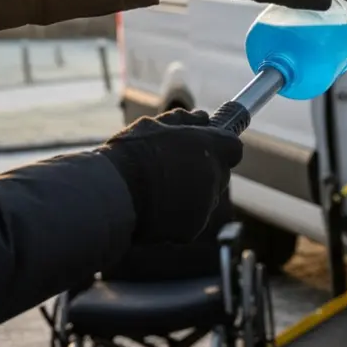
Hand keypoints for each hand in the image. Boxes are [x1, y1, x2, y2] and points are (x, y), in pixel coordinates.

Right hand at [97, 110, 243, 244]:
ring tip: (157, 191)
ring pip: (205, 199)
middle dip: (202, 172)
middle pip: (219, 174)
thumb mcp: (153, 127)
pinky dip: (178, 217)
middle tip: (172, 170)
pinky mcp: (195, 228)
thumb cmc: (130, 154)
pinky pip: (191, 220)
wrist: (114, 192)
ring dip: (190, 195)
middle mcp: (215, 176)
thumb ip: (183, 121)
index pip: (233, 148)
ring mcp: (207, 204)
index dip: (219, 148)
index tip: (206, 149)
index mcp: (211, 148)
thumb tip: (203, 117)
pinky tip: (155, 210)